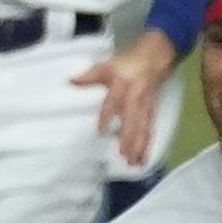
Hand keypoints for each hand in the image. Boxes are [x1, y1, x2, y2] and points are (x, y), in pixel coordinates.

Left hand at [78, 32, 177, 163]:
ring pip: (143, 127)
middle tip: (124, 155)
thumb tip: (69, 81)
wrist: (152, 59)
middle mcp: (135, 97)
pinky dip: (147, 145)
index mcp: (123, 85)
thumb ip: (89, 75)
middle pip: (132, 119)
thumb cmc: (124, 65)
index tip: (100, 129)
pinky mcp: (151, 112)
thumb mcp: (106, 65)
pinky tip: (143, 159)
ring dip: (140, 146)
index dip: (108, 114)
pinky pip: (149, 129)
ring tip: (134, 163)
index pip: (114, 101)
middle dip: (129, 138)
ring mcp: (145, 106)